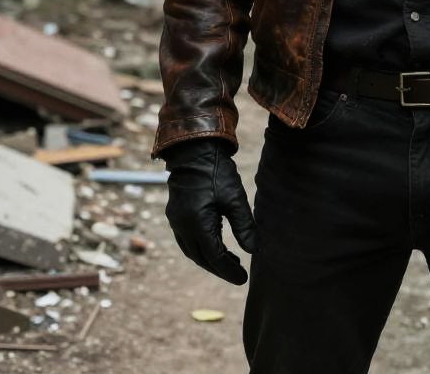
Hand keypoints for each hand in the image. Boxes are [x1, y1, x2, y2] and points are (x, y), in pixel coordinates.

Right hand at [163, 137, 257, 283]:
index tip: (244, 279)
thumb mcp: (235, 197)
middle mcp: (182, 226)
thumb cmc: (216, 172)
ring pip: (192, 251)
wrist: (193, 150)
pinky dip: (201, 248)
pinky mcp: (175, 214)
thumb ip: (244, 225)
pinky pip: (187, 241)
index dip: (229, 271)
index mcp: (196, 224)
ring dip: (210, 260)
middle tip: (238, 274)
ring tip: (230, 262)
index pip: (214, 257)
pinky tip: (214, 246)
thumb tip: (254, 251)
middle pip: (201, 258)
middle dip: (220, 269)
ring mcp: (176, 221)